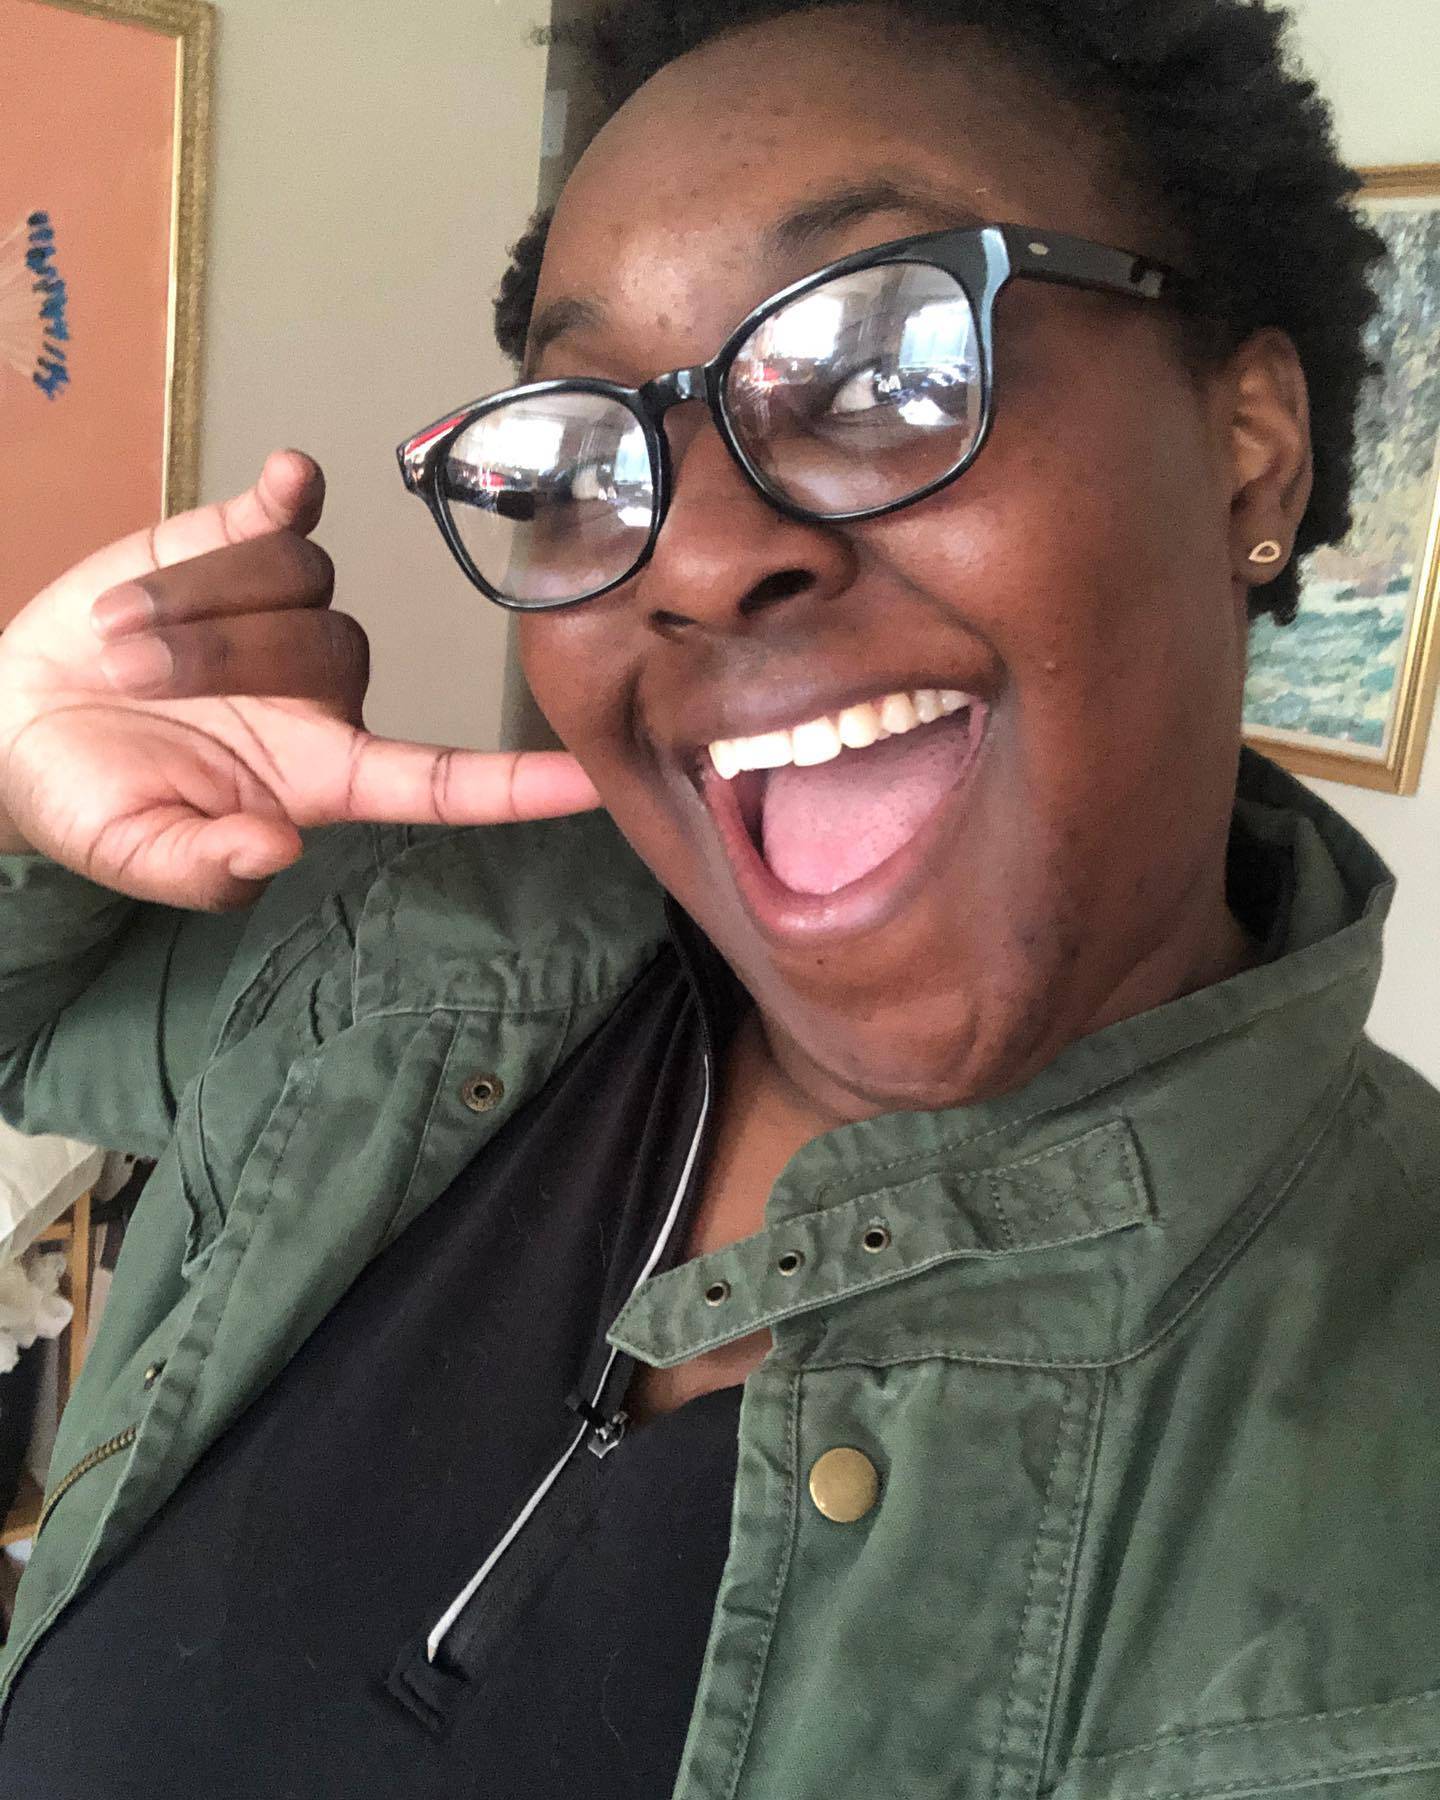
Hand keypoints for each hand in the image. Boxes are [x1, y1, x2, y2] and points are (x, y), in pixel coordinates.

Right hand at [0, 450, 599, 910]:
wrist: (18, 717)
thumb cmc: (91, 798)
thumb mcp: (138, 855)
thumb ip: (204, 870)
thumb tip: (277, 847)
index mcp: (326, 774)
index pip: (445, 783)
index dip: (519, 787)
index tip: (594, 783)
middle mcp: (327, 690)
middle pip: (335, 645)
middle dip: (220, 650)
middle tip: (128, 672)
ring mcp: (289, 611)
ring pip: (300, 576)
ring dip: (199, 597)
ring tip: (120, 634)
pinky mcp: (240, 543)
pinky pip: (291, 513)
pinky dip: (289, 494)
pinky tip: (288, 479)